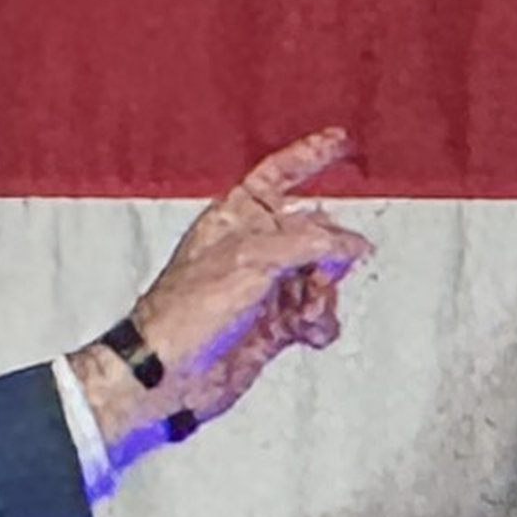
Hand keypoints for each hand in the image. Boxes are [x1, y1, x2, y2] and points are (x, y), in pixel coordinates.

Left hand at [76, 128, 373, 472]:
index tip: (341, 142)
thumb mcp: (251, 260)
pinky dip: (319, 322)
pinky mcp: (272, 324)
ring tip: (307, 308)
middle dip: (328, 250)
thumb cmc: (184, 315)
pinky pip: (315, 313)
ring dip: (322, 293)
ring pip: (319, 276)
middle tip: (324, 269)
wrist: (168, 375)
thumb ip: (308, 243)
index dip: (310, 155)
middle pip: (313, 232)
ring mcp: (263, 288)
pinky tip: (308, 330)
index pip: (279, 174)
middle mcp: (251, 249)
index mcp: (235, 218)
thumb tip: (348, 242)